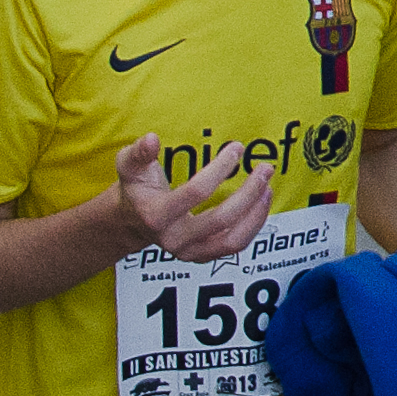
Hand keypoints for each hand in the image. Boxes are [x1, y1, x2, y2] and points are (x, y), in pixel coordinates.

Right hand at [117, 133, 270, 261]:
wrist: (132, 221)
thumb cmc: (136, 188)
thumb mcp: (129, 166)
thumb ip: (139, 152)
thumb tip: (151, 139)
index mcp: (155, 215)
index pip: (196, 192)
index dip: (220, 169)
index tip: (237, 149)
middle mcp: (173, 239)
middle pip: (221, 219)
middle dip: (248, 192)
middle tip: (265, 168)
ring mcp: (188, 251)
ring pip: (232, 240)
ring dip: (256, 213)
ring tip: (267, 187)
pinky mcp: (202, 256)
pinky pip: (234, 246)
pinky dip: (253, 226)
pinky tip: (261, 203)